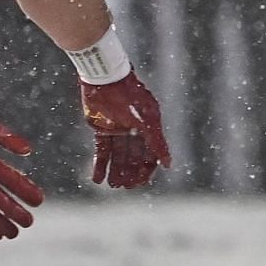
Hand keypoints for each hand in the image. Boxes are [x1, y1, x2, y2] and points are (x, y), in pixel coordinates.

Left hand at [81, 71, 170, 188]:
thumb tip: (168, 164)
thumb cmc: (130, 96)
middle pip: (134, 157)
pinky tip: (97, 179)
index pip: (150, 154)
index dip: (145, 170)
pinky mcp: (101, 128)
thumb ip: (157, 142)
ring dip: (115, 171)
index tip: (138, 183)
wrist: (105, 78)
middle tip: (122, 187)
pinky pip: (102, 150)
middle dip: (129, 173)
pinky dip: (100, 165)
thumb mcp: (146, 120)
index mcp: (149, 127)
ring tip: (112, 185)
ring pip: (118, 156)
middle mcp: (134, 130)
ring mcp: (118, 129)